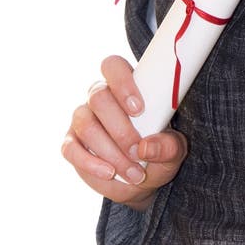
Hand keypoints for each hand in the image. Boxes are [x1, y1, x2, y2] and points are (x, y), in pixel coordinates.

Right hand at [62, 55, 187, 209]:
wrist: (140, 178)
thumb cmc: (159, 152)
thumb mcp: (174, 150)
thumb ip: (168, 147)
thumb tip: (146, 147)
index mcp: (125, 86)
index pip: (113, 66)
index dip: (122, 83)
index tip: (139, 109)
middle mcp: (99, 97)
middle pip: (98, 97)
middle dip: (119, 127)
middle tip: (137, 149)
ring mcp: (83, 119)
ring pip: (85, 123)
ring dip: (109, 150)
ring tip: (132, 171)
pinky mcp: (71, 143)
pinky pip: (70, 148)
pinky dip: (90, 163)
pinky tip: (109, 173)